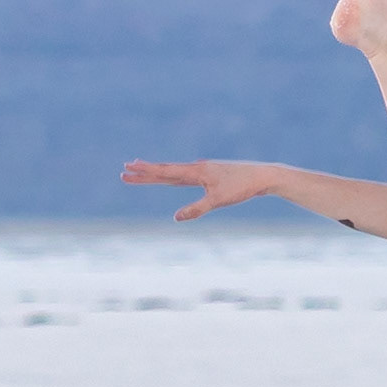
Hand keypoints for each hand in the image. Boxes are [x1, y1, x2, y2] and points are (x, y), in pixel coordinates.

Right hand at [120, 158, 276, 220]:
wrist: (262, 176)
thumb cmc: (241, 187)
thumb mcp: (218, 200)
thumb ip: (196, 209)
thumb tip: (176, 218)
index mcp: (196, 171)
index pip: (165, 172)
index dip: (145, 173)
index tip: (128, 170)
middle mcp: (197, 168)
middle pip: (166, 171)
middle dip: (145, 173)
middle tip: (124, 171)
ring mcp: (204, 170)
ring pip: (176, 172)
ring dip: (158, 172)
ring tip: (142, 168)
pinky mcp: (212, 174)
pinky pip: (187, 175)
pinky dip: (175, 175)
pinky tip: (174, 175)